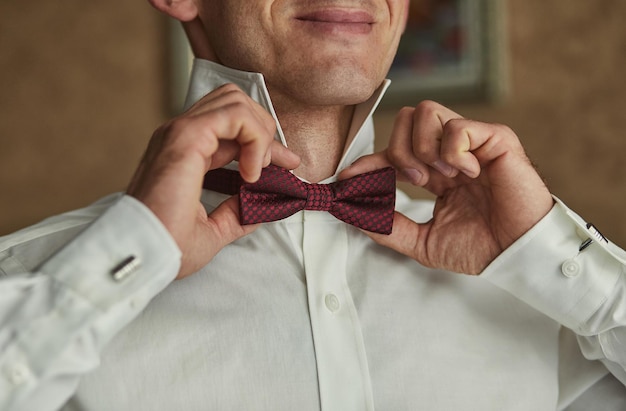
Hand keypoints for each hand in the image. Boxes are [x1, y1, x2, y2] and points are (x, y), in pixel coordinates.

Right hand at [127, 84, 299, 278]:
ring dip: (261, 130)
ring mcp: (181, 132)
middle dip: (265, 128)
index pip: (232, 127)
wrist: (142, 254)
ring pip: (236, 101)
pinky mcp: (187, 136)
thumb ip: (235, 215)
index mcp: (185, 153)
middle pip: (235, 103)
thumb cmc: (166, 247)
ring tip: (260, 167)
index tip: (289, 164)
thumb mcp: (211, 232)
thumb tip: (259, 207)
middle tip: (282, 163)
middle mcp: (181, 136)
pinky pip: (235, 115)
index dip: (264, 141)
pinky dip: (255, 137)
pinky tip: (252, 170)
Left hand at [340, 101, 553, 273]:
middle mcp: (449, 153)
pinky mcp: (495, 138)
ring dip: (423, 148)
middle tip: (416, 182)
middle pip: (405, 119)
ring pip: (425, 112)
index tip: (346, 179)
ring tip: (442, 177)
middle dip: (398, 151)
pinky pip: (457, 127)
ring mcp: (471, 143)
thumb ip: (390, 228)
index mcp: (435, 173)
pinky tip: (468, 173)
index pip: (392, 152)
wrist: (516, 254)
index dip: (367, 161)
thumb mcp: (424, 242)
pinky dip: (453, 153)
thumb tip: (354, 214)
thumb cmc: (481, 248)